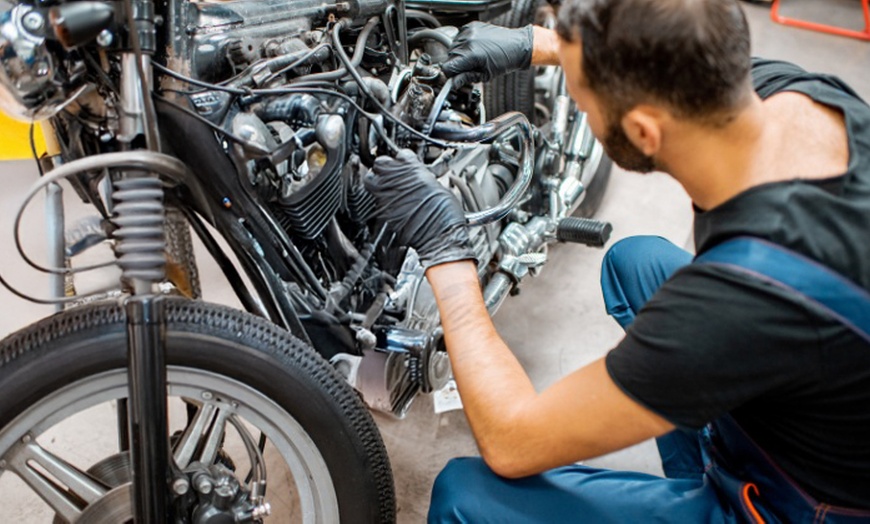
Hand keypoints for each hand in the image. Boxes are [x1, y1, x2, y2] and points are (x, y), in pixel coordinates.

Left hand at [365, 150, 475, 269]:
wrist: (439, 236)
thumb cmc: (444, 214)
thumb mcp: (439, 186)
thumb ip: (423, 176)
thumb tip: (418, 174)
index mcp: (413, 169)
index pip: (401, 154)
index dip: (404, 158)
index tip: (407, 163)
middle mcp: (396, 180)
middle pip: (380, 163)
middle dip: (385, 166)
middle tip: (393, 172)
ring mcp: (386, 196)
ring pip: (371, 180)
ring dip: (378, 181)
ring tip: (389, 186)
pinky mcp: (382, 212)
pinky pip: (377, 200)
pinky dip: (383, 200)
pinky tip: (394, 204)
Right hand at [441, 22, 533, 87]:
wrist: (517, 45)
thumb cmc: (505, 60)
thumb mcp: (485, 75)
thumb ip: (466, 78)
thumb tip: (454, 82)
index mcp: (471, 54)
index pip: (447, 67)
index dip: (452, 74)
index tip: (457, 76)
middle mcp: (468, 40)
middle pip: (449, 57)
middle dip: (457, 64)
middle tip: (471, 66)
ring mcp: (469, 31)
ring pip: (453, 47)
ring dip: (460, 54)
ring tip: (474, 56)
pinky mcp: (471, 26)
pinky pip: (459, 37)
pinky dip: (464, 44)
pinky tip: (475, 47)